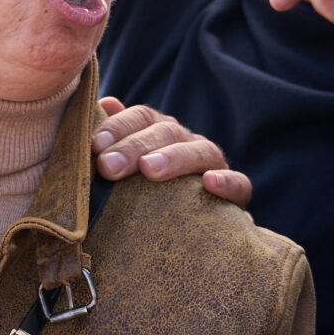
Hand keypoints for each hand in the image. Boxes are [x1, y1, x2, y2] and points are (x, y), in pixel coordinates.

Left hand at [93, 96, 249, 204]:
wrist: (187, 230)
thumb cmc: (144, 193)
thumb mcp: (125, 168)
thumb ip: (113, 139)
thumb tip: (103, 104)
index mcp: (160, 132)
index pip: (142, 117)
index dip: (118, 126)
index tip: (94, 145)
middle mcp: (187, 142)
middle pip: (166, 132)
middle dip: (135, 147)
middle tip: (109, 167)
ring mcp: (213, 165)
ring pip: (202, 152)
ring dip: (175, 158)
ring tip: (150, 169)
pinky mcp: (236, 194)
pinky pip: (239, 184)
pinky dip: (227, 182)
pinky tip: (210, 183)